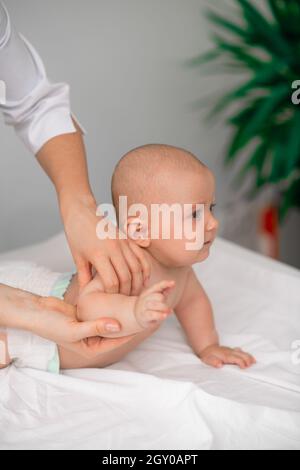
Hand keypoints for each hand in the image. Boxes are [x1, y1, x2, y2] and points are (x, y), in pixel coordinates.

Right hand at [0, 284, 131, 357]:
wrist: (36, 312)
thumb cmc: (51, 325)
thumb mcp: (75, 329)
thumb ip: (96, 326)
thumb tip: (117, 325)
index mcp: (91, 348)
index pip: (116, 341)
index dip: (130, 332)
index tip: (143, 322)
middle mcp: (92, 338)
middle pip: (115, 331)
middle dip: (128, 321)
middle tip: (143, 312)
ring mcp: (90, 326)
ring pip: (110, 319)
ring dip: (120, 311)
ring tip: (135, 301)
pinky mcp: (87, 314)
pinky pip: (102, 309)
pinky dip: (110, 304)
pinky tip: (121, 294)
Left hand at [61, 196, 150, 294]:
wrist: (81, 211)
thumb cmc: (76, 234)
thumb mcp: (77, 257)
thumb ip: (84, 277)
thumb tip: (86, 294)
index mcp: (98, 255)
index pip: (112, 281)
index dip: (113, 294)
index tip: (111, 300)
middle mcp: (113, 248)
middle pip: (127, 277)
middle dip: (127, 292)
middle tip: (125, 301)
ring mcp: (122, 242)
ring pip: (137, 268)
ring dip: (138, 282)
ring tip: (135, 293)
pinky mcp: (128, 238)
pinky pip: (141, 256)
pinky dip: (145, 269)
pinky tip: (144, 279)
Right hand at [134, 280, 174, 328]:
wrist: (138, 317)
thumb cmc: (150, 306)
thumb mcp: (157, 297)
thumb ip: (165, 291)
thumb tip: (173, 283)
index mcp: (148, 292)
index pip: (157, 286)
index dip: (165, 284)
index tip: (173, 283)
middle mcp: (145, 298)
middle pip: (158, 296)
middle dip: (164, 300)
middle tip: (165, 306)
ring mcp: (143, 307)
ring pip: (156, 305)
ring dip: (164, 308)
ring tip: (168, 311)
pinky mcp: (144, 316)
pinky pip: (153, 314)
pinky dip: (160, 315)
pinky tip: (165, 315)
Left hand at [199, 344, 255, 368]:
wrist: (207, 348)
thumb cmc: (208, 355)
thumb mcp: (207, 360)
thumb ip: (213, 362)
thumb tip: (219, 364)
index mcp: (225, 356)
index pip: (236, 358)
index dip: (241, 362)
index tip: (244, 368)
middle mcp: (230, 352)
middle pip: (242, 355)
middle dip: (248, 360)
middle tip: (252, 366)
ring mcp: (231, 350)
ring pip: (242, 352)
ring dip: (248, 357)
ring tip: (254, 362)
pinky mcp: (231, 350)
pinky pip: (240, 351)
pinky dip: (246, 354)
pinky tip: (249, 358)